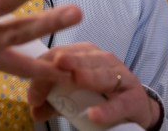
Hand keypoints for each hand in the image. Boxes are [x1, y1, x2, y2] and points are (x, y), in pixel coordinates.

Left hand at [27, 43, 160, 128]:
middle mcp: (103, 60)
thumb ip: (53, 101)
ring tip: (76, 78)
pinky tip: (94, 114)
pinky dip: (106, 109)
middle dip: (67, 64)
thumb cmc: (101, 96)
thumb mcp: (74, 97)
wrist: (135, 107)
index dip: (45, 69)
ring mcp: (121, 77)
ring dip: (89, 76)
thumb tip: (34, 110)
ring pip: (103, 75)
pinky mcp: (133, 98)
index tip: (33, 94)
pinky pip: (118, 104)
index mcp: (86, 55)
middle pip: (82, 59)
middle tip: (54, 66)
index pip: (61, 54)